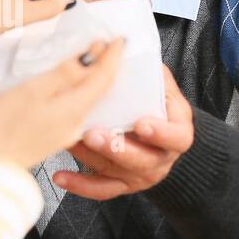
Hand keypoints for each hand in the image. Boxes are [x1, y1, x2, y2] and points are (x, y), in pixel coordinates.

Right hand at [0, 38, 124, 171]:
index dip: (112, 56)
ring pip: (88, 99)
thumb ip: (64, 73)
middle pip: (100, 89)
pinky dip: (78, 91)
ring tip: (91, 59)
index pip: (103, 77)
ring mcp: (66, 132)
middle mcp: (76, 123)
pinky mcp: (54, 136)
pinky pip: (76, 108)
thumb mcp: (33, 91)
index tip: (118, 39)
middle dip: (106, 65)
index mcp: (74, 109)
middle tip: (108, 45)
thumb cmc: (4, 129)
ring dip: (92, 78)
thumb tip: (88, 56)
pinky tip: (70, 86)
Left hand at [53, 65, 194, 198]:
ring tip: (70, 143)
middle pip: (142, 160)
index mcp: (178, 135)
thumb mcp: (166, 91)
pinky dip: (79, 185)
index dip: (160, 133)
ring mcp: (140, 175)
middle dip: (116, 147)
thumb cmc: (162, 110)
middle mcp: (160, 159)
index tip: (141, 123)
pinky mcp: (121, 185)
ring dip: (90, 157)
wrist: (165, 142)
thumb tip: (126, 48)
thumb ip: (153, 77)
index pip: (176, 138)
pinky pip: (100, 190)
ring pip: (115, 171)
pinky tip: (60, 176)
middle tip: (95, 134)